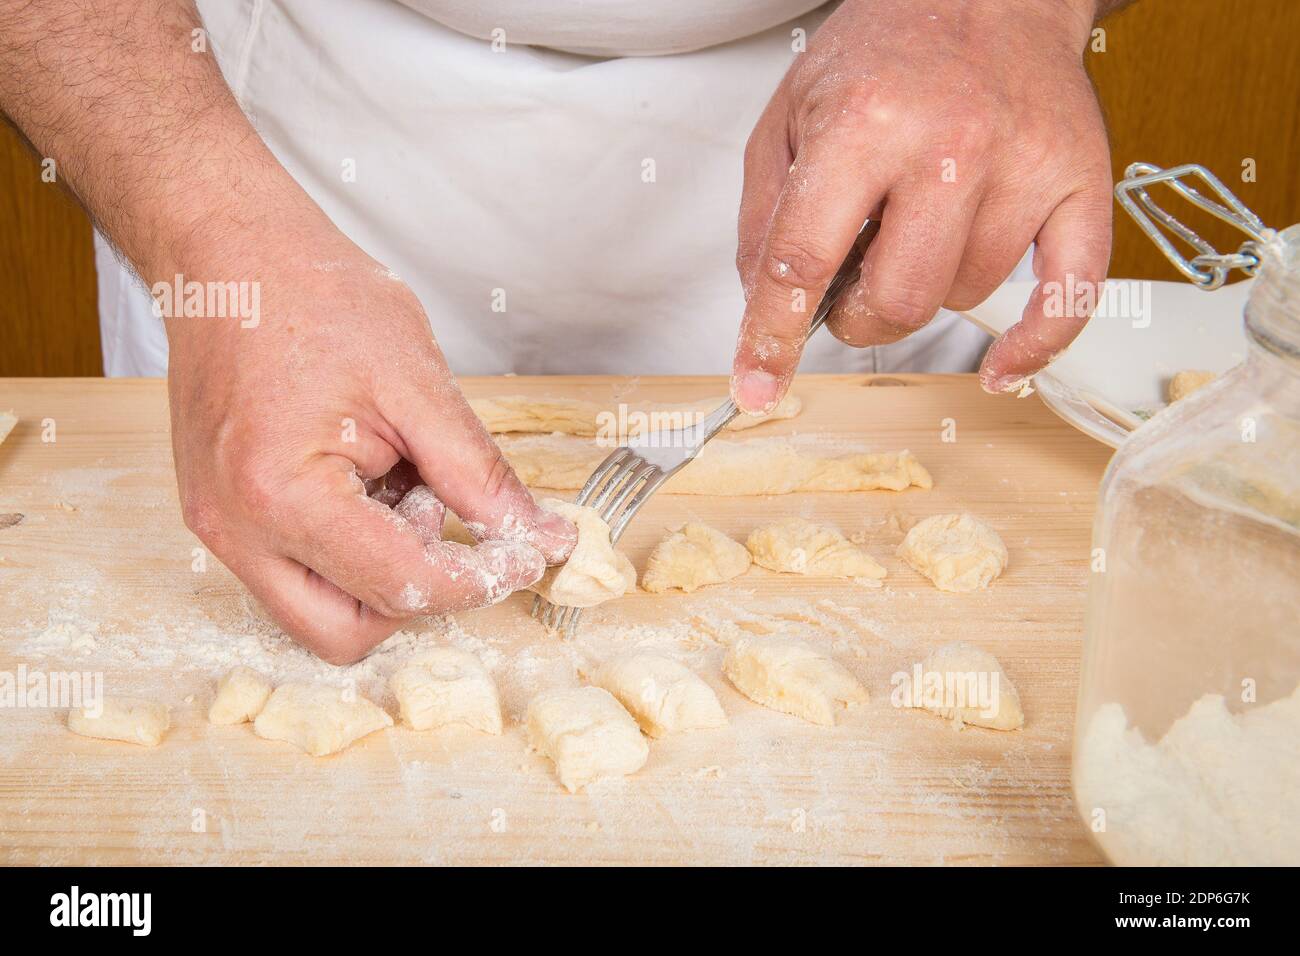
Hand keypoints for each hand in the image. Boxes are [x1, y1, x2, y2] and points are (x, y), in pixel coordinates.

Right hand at [166, 215, 575, 663]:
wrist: (230, 256)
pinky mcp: (219, 519)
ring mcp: (218, 530)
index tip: (526, 553)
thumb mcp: (416, 382)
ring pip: (318, 616)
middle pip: (347, 633)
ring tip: (398, 489)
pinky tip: (366, 486)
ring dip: (377, 579)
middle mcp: (235, 530)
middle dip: (416, 594)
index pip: (401, 586)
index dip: (479, 579)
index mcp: (281, 495)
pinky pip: (294, 577)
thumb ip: (478, 474)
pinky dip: (346, 556)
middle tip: (446, 517)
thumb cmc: (314, 298)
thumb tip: (539, 536)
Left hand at [731, 0, 1112, 407]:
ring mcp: (1022, 165)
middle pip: (897, 299)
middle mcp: (949, 145)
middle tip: (853, 286)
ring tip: (920, 233)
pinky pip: (1068, 295)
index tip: (758, 384)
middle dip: (860, 315)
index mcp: (863, 123)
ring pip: (963, 296)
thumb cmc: (888, 51)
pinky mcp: (1081, 179)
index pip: (804, 259)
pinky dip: (1034, 345)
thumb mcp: (791, 114)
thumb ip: (766, 215)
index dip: (772, 335)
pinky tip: (1001, 365)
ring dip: (929, 289)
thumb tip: (763, 305)